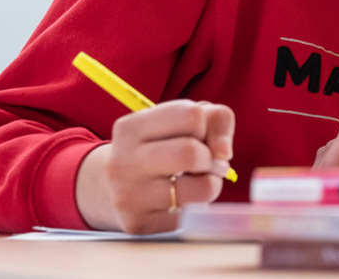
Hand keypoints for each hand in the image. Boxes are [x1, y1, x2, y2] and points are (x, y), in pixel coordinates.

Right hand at [76, 100, 234, 233]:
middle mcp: (123, 162)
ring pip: (203, 187)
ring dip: (212, 182)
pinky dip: (198, 204)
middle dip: (210, 157)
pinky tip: (180, 199)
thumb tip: (224, 152)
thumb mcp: (183, 123)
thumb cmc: (161, 148)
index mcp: (131, 127)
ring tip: (198, 180)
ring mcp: (129, 196)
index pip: (192, 116)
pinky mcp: (140, 223)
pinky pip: (194, 214)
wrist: (114, 189)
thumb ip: (216, 119)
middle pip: (192, 153)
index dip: (206, 127)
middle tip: (205, 163)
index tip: (198, 136)